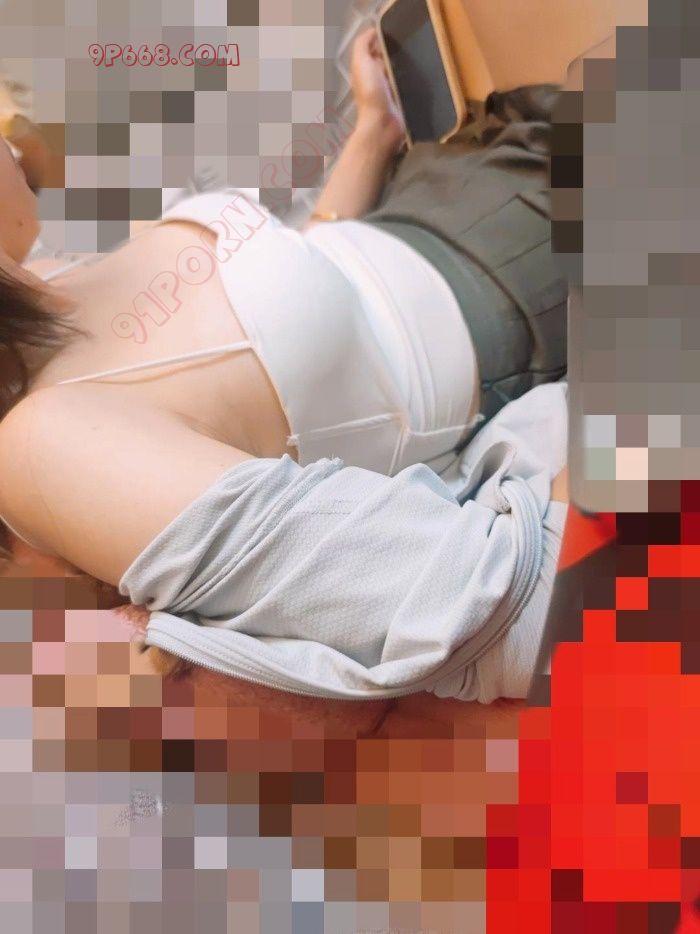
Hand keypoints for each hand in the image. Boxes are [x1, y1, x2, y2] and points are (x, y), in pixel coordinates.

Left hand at [350, 27, 404, 150]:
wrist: (383, 124)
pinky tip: (418, 72)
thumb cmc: (371, 92)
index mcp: (363, 69)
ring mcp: (387, 90)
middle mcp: (374, 78)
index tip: (396, 31)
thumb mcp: (361, 62)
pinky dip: (411, 77)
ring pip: (396, 70)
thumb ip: (363, 44)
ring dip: (404, 64)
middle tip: (409, 43)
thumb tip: (373, 30)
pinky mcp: (399, 99)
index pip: (373, 48)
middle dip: (394, 51)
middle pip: (385, 59)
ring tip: (416, 55)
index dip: (381, 38)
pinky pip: (406, 83)